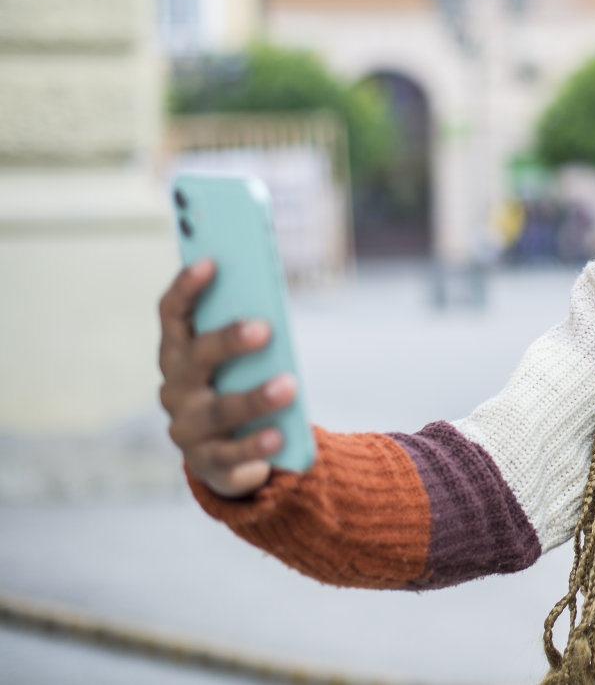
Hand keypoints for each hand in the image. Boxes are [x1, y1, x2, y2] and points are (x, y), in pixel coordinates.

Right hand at [157, 259, 296, 497]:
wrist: (234, 452)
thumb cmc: (240, 386)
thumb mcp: (242, 359)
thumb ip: (249, 332)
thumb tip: (272, 306)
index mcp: (179, 353)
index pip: (172, 315)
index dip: (187, 287)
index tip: (212, 261)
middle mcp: (175, 389)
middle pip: (196, 359)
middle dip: (228, 341)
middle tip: (265, 327)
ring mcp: (187, 429)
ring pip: (218, 412)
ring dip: (254, 397)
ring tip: (289, 386)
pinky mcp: (208, 465)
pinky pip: (230, 458)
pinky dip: (255, 448)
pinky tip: (279, 437)